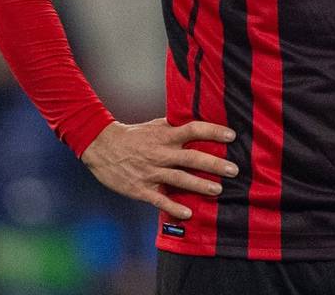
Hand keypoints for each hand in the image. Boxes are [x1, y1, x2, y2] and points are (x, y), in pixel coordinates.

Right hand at [80, 118, 237, 220]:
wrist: (101, 147)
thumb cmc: (132, 135)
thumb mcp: (154, 126)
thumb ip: (174, 126)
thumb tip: (197, 123)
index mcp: (165, 136)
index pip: (193, 130)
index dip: (212, 132)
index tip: (231, 135)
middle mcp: (161, 153)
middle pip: (191, 158)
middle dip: (214, 164)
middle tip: (233, 169)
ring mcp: (151, 172)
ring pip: (179, 179)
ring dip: (200, 185)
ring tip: (218, 189)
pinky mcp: (141, 189)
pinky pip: (160, 199)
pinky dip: (173, 207)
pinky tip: (188, 213)